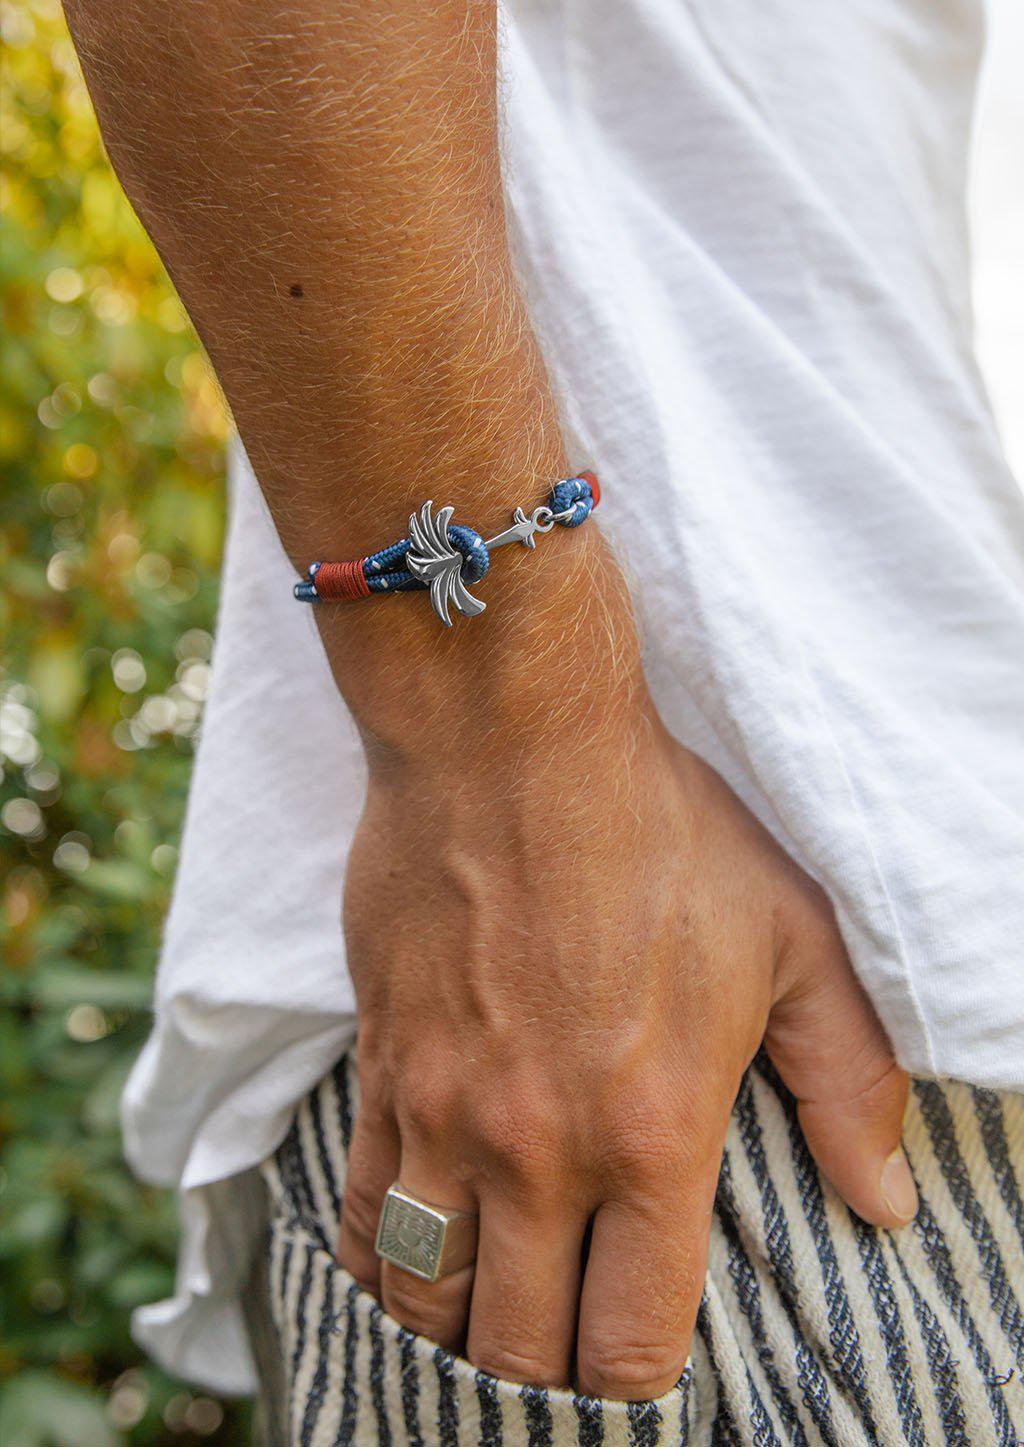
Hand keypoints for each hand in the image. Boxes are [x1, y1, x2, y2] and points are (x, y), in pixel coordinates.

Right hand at [336, 700, 916, 1398]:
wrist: (510, 743)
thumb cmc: (658, 830)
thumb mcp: (792, 938)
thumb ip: (846, 1081)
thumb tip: (885, 1203)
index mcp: (650, 1135)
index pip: (631, 1342)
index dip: (636, 1386)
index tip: (638, 1365)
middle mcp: (537, 1151)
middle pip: (519, 1347)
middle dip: (544, 1373)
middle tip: (561, 1345)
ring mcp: (441, 1113)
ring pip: (424, 1296)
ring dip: (455, 1331)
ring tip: (485, 1318)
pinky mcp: (378, 1066)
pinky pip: (354, 1211)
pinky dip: (375, 1260)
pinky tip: (399, 1259)